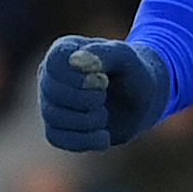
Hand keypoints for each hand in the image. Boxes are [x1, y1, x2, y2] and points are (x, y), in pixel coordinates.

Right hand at [38, 36, 170, 151]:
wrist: (143, 100)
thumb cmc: (133, 72)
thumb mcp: (126, 58)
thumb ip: (104, 53)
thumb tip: (76, 60)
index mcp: (63, 51)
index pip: (54, 64)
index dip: (80, 78)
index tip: (104, 80)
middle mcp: (49, 75)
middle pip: (52, 93)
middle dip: (86, 100)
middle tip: (105, 97)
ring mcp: (50, 101)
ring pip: (53, 117)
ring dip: (87, 121)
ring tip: (105, 115)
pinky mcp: (56, 126)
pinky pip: (56, 138)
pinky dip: (84, 140)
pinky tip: (104, 135)